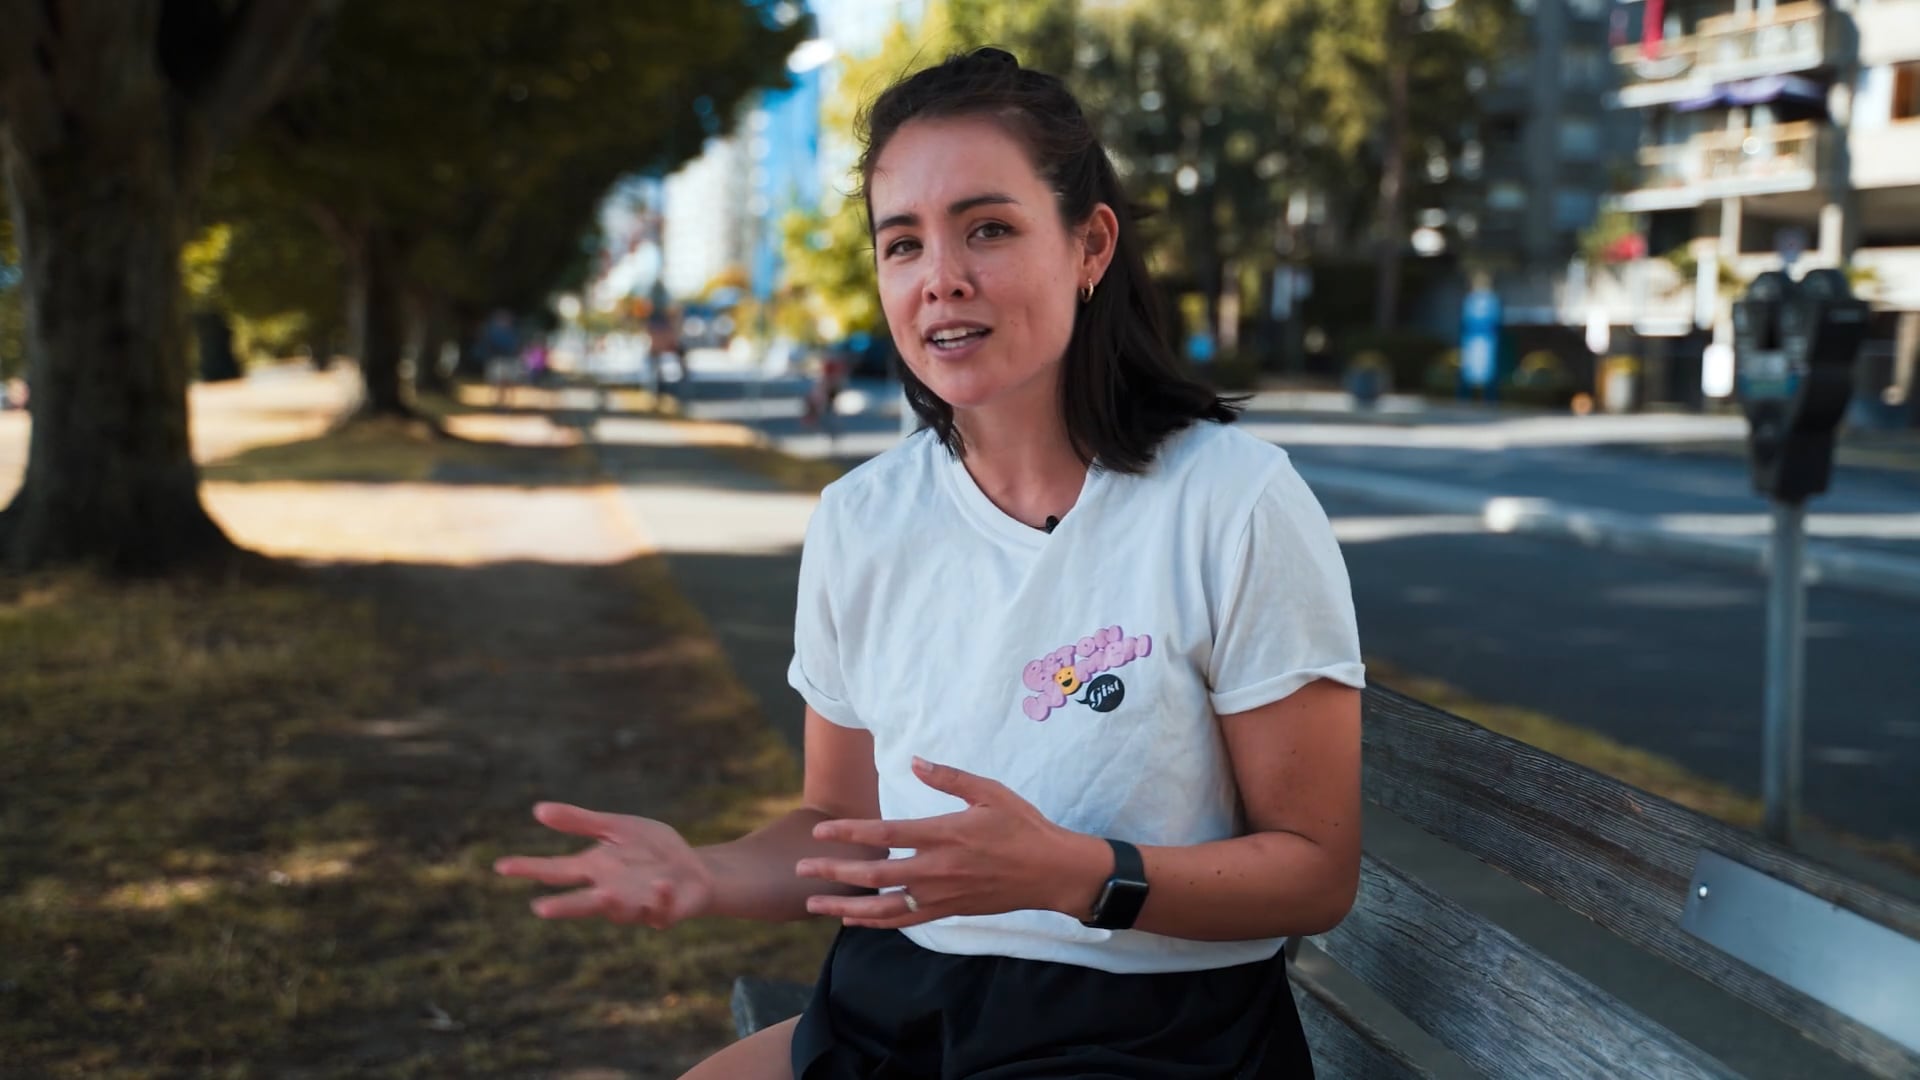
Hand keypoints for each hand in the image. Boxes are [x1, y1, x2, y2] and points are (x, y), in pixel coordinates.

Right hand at [493, 803, 712, 927]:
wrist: (695, 870)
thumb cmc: (651, 851)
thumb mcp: (616, 828)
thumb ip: (580, 822)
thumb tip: (537, 810)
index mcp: (595, 870)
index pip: (556, 870)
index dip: (529, 868)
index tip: (501, 866)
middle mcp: (611, 891)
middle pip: (581, 902)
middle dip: (563, 907)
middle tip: (539, 909)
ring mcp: (638, 904)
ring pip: (620, 912)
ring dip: (612, 906)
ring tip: (603, 894)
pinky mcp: (666, 910)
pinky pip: (661, 909)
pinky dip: (660, 898)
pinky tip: (659, 884)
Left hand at [795, 757, 1101, 928]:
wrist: (1052, 872)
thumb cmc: (1023, 827)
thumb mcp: (990, 792)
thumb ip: (949, 778)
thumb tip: (916, 760)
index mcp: (944, 834)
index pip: (884, 834)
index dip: (848, 833)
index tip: (820, 830)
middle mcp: (936, 869)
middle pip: (874, 874)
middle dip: (833, 873)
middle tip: (800, 870)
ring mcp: (941, 895)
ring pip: (883, 907)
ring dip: (845, 907)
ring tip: (814, 905)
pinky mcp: (948, 911)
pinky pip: (905, 920)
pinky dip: (876, 922)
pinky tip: (855, 921)